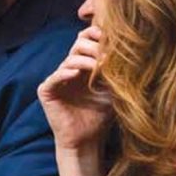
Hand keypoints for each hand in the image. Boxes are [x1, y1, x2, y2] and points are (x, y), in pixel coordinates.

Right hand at [37, 25, 111, 175]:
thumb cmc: (100, 116)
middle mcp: (69, 69)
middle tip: (109, 57)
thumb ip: (115, 70)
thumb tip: (129, 49)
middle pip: (78, 45)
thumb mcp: (113, 89)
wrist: (87, 140)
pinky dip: (65, 74)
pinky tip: (76, 75)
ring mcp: (57, 79)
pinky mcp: (47, 91)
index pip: (86, 39)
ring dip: (86, 61)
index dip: (97, 35)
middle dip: (95, 48)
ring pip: (70, 60)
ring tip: (100, 67)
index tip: (114, 40)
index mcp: (84, 65)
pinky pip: (55, 77)